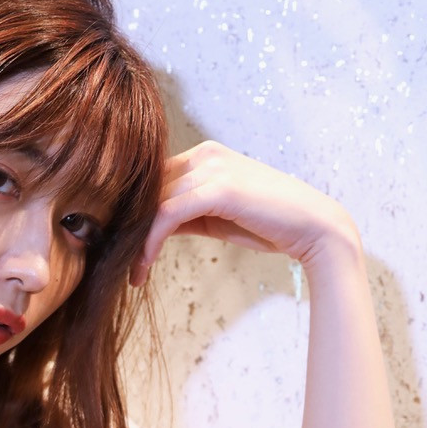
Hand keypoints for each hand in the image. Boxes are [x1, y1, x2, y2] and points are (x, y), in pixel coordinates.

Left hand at [130, 141, 358, 285]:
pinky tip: (143, 267)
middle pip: (146, 190)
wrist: (313, 227)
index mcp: (203, 156)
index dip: (131, 214)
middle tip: (112, 261)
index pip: (152, 182)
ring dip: (134, 241)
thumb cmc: (267, 225)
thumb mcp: (216, 218)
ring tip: (129, 273)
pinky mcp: (217, 188)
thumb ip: (184, 215)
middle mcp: (204, 154)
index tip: (118, 246)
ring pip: (152, 203)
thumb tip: (147, 229)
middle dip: (127, 228)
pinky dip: (150, 243)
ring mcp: (211, 167)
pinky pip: (167, 215)